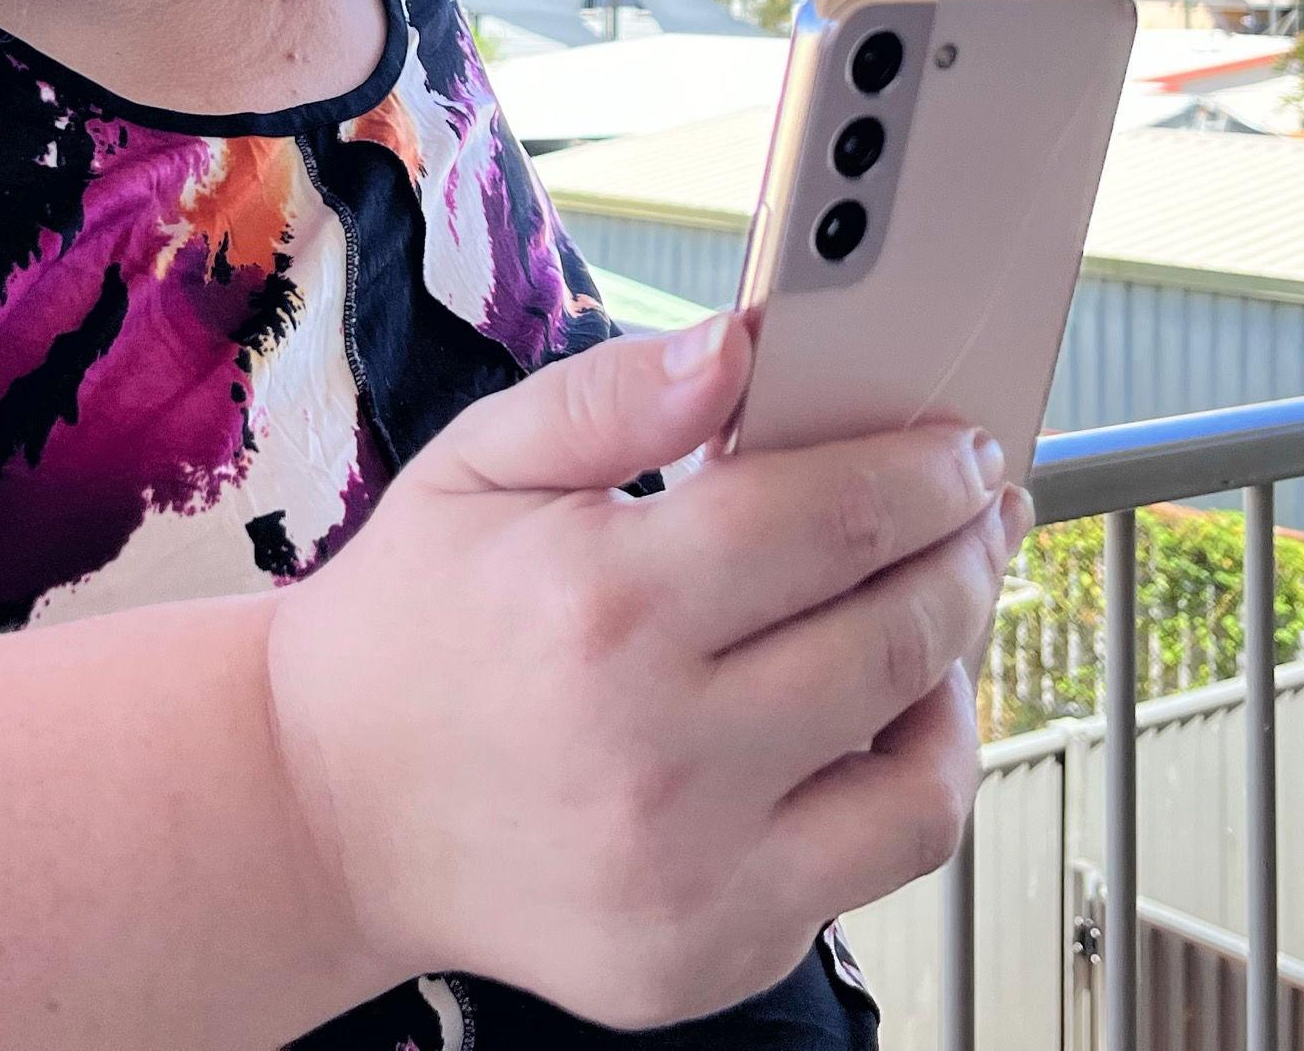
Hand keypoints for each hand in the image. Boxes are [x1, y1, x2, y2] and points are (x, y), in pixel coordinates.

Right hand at [263, 314, 1032, 1028]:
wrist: (323, 808)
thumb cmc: (408, 627)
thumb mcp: (476, 465)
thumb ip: (615, 395)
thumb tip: (743, 345)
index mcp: (602, 604)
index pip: (831, 518)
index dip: (923, 469)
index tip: (960, 445)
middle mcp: (656, 750)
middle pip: (894, 634)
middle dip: (967, 551)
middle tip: (979, 508)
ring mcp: (688, 874)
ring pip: (921, 772)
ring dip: (960, 671)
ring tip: (943, 610)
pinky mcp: (707, 957)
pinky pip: (876, 866)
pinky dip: (912, 782)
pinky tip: (886, 719)